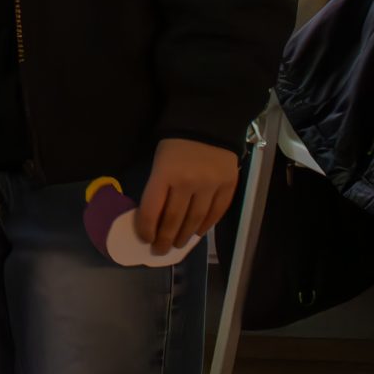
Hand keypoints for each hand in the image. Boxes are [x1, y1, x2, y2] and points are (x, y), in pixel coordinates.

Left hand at [137, 137, 238, 255]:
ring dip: (184, 236)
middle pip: (174, 219)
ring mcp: (210, 185)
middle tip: (159, 251)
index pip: (152, 210)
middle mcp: (188, 183)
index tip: (144, 238)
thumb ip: (158, 187)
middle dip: (164, 239)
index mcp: (165, 174)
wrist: (208, 122)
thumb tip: (154, 217)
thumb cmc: (176, 142)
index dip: (146, 229)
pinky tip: (198, 233)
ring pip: (195, 220)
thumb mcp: (159, 161)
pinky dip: (206, 226)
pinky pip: (216, 213)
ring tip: (177, 245)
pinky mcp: (228, 186)